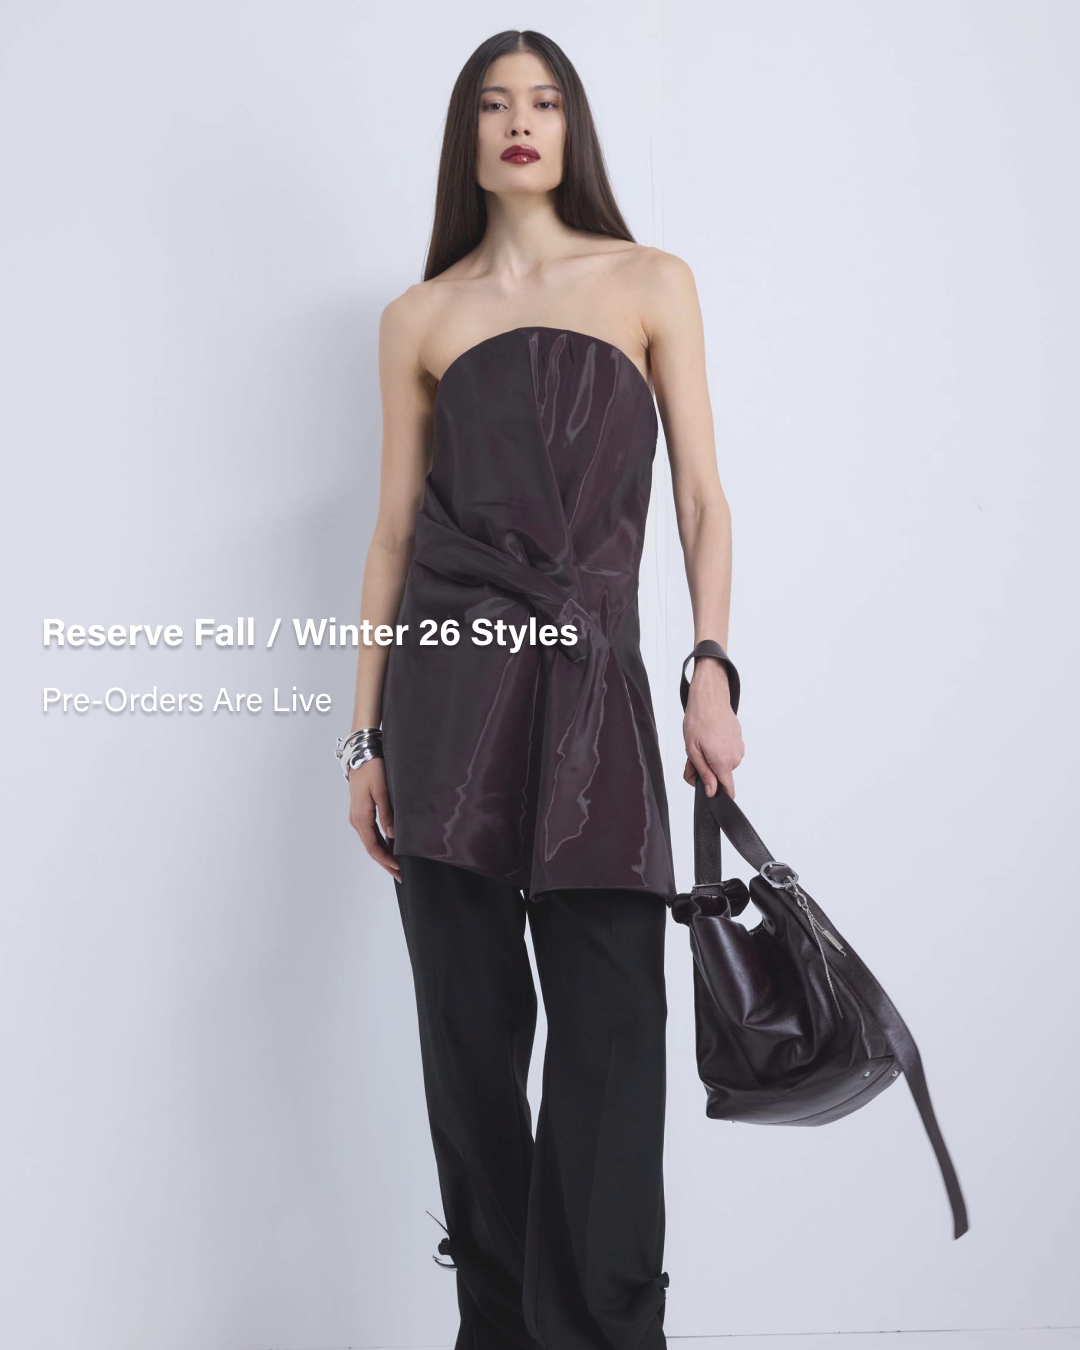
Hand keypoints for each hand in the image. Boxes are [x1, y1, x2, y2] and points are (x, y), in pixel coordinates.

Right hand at [348, 756, 400, 878]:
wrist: (360, 755)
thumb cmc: (372, 770)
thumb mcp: (382, 791)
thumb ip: (387, 814)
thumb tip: (392, 835)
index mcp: (361, 818)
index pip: (374, 847)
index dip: (387, 860)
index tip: (399, 870)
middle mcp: (356, 820)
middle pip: (371, 849)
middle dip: (385, 863)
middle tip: (400, 876)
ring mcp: (357, 817)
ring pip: (370, 843)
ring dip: (383, 855)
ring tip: (397, 866)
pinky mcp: (360, 812)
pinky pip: (369, 834)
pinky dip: (379, 844)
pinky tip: (389, 848)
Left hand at [682, 660, 743, 798]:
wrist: (710, 699)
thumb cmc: (698, 721)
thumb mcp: (692, 750)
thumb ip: (703, 773)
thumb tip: (711, 791)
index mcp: (722, 762)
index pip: (728, 789)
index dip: (718, 794)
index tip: (710, 794)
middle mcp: (734, 757)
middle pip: (720, 776)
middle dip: (706, 771)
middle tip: (693, 756)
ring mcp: (739, 749)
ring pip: (723, 764)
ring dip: (711, 759)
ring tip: (702, 743)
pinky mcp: (739, 742)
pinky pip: (727, 754)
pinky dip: (718, 751)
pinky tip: (711, 738)